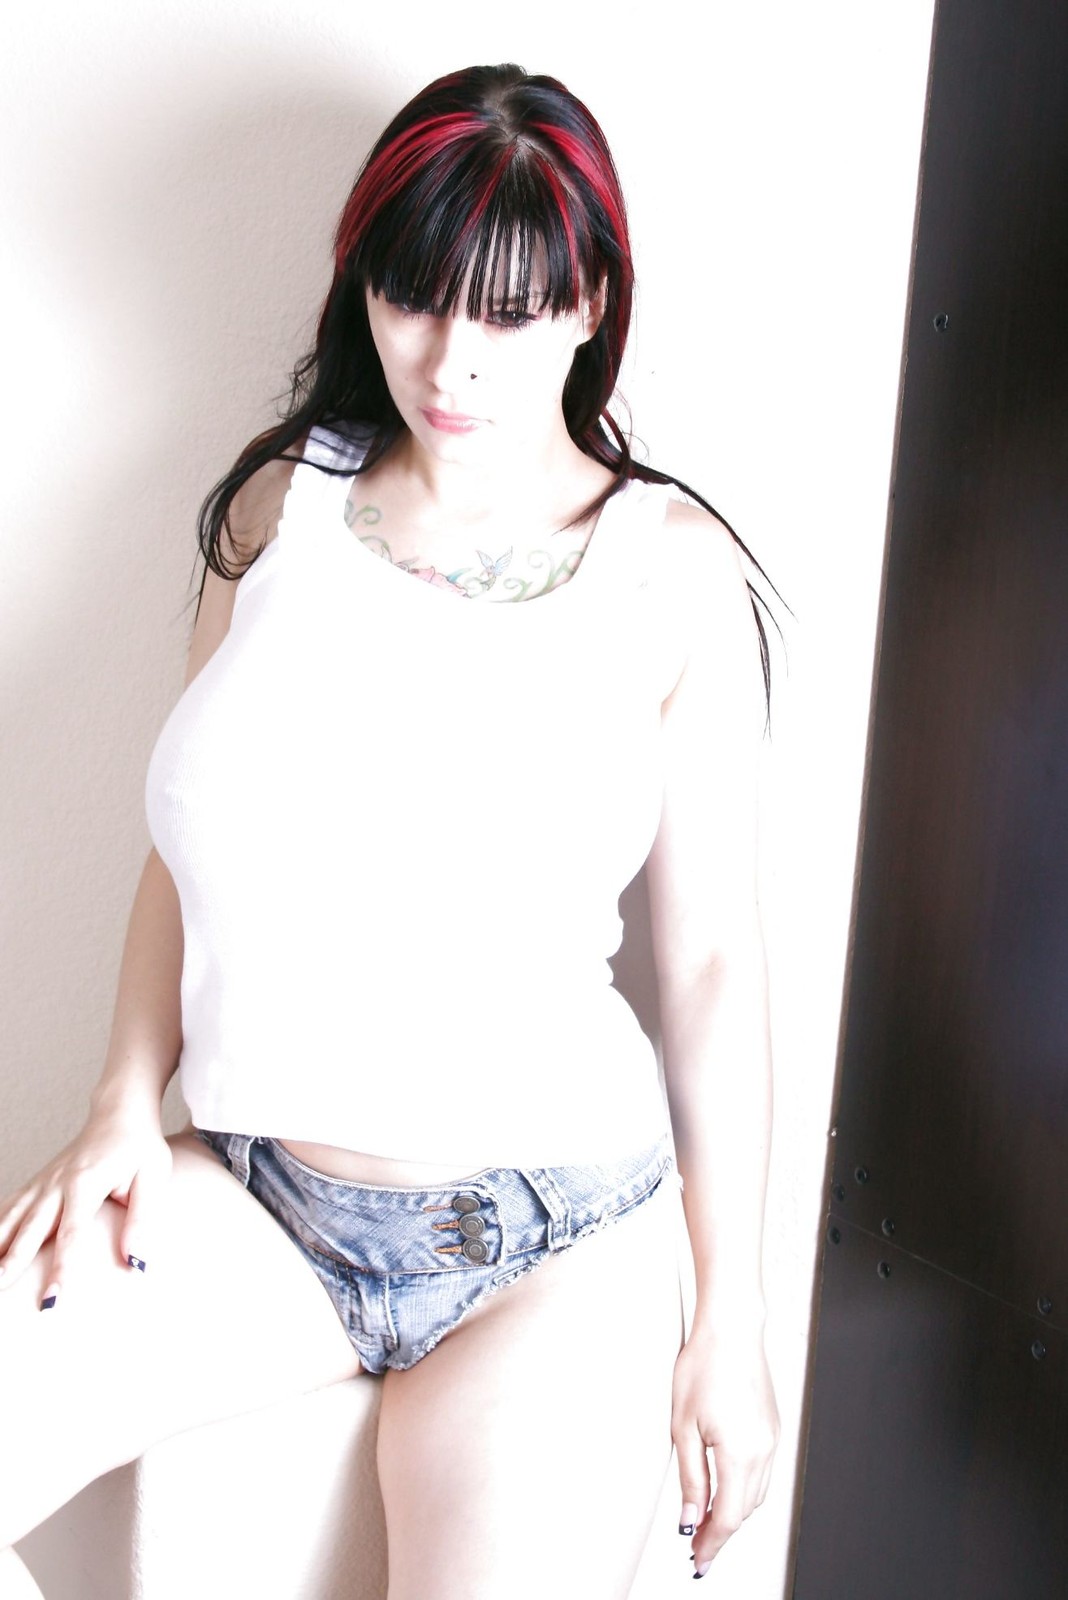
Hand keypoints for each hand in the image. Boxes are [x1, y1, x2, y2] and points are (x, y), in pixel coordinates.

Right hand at [0, 1105, 171, 1305]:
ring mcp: (45, 1181)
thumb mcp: (151, 1176)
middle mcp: (58, 1183)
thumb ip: (142, 1219)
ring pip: (13, 1218)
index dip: (61, 1268)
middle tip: (0, 1292)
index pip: (71, 1234)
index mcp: (86, 1182)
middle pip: (31, 1229)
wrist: (120, 1111)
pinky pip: (12, 1205)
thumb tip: (135, 1262)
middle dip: (14, 1263)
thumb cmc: (140, 1145)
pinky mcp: (39, 1181)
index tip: (52, 1298)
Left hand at [671, 1322, 779, 1576]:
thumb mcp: (684, 1426)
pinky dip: (745, 1490)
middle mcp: (764, 1450)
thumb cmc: (704, 1365)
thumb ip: (690, 1480)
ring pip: (757, 1495)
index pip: (729, 1517)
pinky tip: (727, 1490)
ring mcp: (773, 1439)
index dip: (712, 1544)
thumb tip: (691, 1521)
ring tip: (708, 1523)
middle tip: (697, 1549)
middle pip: (746, 1511)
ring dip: (735, 1513)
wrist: (731, 1327)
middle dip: (721, 1534)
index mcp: (741, 1452)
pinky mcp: (773, 1428)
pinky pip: (763, 1473)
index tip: (697, 1561)